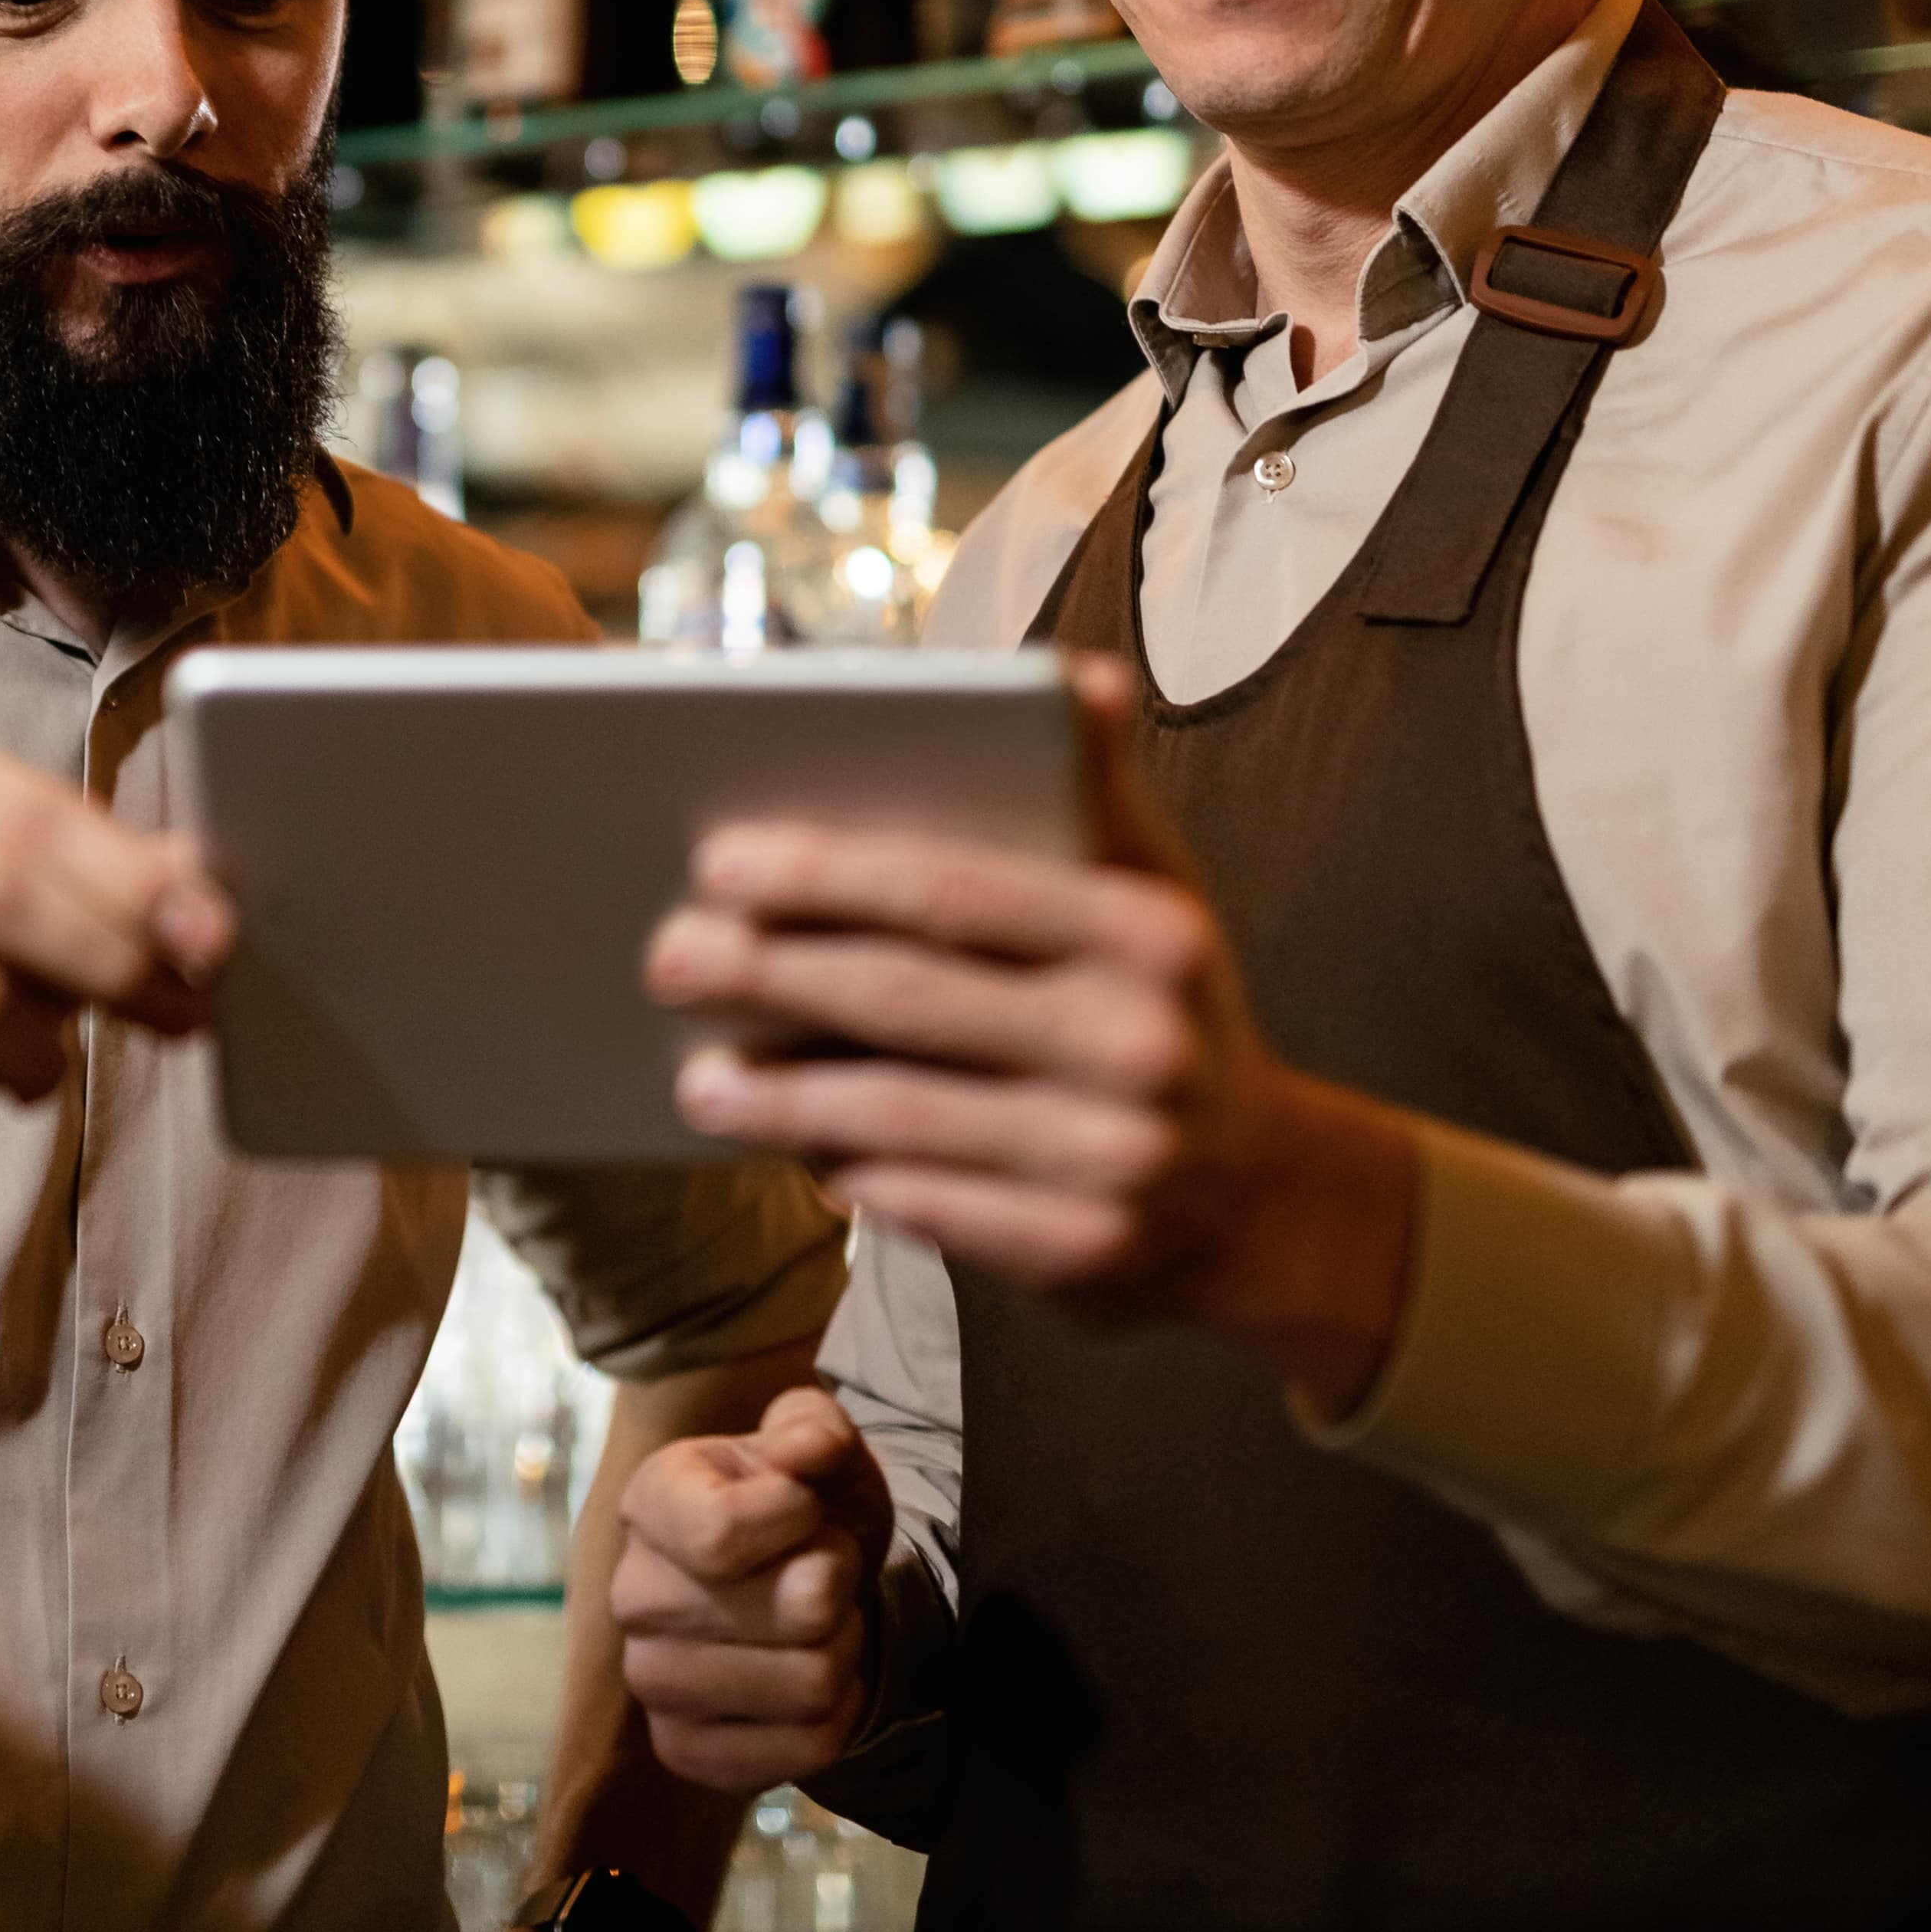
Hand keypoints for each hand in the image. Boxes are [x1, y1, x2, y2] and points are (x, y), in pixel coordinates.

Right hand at [609, 1386, 892, 1795]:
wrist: (802, 1593)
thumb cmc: (806, 1511)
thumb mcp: (821, 1450)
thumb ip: (814, 1428)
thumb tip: (803, 1449)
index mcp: (651, 1501)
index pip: (721, 1533)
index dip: (799, 1518)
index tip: (806, 1508)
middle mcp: (632, 1595)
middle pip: (795, 1611)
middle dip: (839, 1584)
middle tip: (823, 1571)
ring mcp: (651, 1682)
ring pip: (811, 1683)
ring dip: (845, 1648)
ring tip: (821, 1624)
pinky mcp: (685, 1751)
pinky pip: (811, 1747)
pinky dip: (842, 1712)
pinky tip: (817, 1679)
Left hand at [646, 658, 1418, 1409]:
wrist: (1261, 1197)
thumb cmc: (1155, 1008)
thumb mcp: (1151, 896)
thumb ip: (1093, 793)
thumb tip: (1076, 679)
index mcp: (1146, 930)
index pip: (954, 890)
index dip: (827, 875)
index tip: (718, 860)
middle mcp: (1139, 1041)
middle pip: (908, 998)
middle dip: (773, 974)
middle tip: (669, 956)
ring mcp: (1116, 1156)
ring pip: (902, 1114)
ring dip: (782, 1096)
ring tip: (697, 1076)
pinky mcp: (1082, 1252)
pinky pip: (928, 1206)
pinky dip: (846, 1173)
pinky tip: (787, 1148)